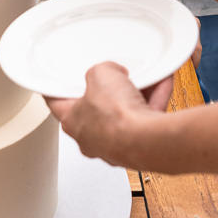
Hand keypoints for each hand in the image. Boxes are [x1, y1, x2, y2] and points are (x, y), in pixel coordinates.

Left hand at [46, 62, 172, 167]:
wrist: (147, 139)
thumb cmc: (117, 116)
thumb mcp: (101, 73)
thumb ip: (102, 71)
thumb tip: (112, 73)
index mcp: (72, 122)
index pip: (57, 103)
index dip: (56, 89)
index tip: (56, 84)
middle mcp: (92, 138)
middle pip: (97, 107)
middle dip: (109, 90)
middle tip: (116, 77)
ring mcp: (116, 145)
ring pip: (125, 113)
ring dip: (135, 94)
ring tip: (146, 79)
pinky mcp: (140, 146)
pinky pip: (146, 118)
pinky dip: (153, 102)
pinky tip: (160, 87)